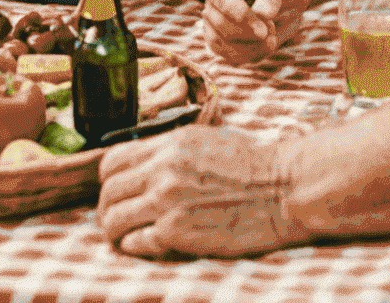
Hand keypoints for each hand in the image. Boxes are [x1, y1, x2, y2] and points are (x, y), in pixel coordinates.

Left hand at [97, 126, 310, 257]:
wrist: (281, 188)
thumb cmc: (251, 165)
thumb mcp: (203, 141)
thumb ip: (169, 151)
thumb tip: (143, 164)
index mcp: (168, 145)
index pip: (112, 160)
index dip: (108, 180)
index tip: (115, 191)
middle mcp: (162, 170)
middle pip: (109, 191)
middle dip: (107, 208)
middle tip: (115, 220)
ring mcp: (167, 201)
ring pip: (114, 219)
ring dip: (115, 231)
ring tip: (123, 237)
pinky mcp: (177, 232)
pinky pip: (137, 243)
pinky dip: (135, 247)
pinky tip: (145, 245)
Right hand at [196, 0, 311, 63]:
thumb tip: (263, 14)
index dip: (237, 12)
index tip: (261, 31)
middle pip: (219, 22)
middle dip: (249, 33)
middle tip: (272, 29)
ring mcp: (215, 19)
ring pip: (221, 43)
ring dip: (251, 46)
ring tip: (272, 36)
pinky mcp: (223, 39)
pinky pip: (231, 55)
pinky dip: (253, 54)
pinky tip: (268, 43)